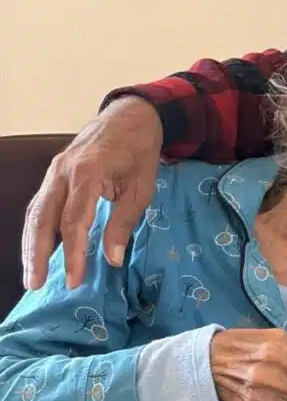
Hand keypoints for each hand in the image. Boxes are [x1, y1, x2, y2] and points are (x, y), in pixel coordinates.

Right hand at [21, 97, 162, 289]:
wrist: (131, 115)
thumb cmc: (139, 151)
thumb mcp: (141, 187)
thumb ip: (124, 222)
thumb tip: (111, 259)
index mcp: (87, 173)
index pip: (73, 220)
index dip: (72, 253)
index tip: (73, 280)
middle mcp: (62, 172)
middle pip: (43, 218)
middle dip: (37, 253)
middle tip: (36, 284)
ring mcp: (54, 171)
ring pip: (35, 212)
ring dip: (31, 244)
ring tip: (32, 275)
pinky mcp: (54, 174)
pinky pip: (40, 204)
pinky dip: (37, 228)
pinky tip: (38, 249)